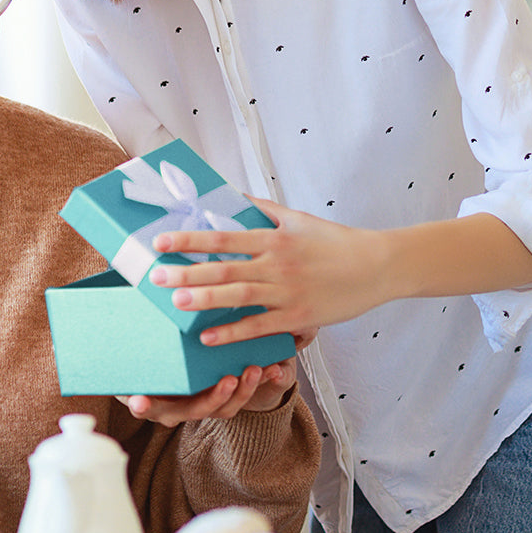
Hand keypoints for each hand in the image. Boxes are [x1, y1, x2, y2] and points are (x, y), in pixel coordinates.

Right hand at [118, 341, 306, 425]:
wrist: (174, 357)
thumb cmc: (148, 346)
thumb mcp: (140, 340)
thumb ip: (129, 327)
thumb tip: (111, 282)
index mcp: (151, 395)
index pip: (145, 405)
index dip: (143, 405)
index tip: (138, 401)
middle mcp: (176, 405)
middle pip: (193, 410)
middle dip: (213, 398)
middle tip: (227, 382)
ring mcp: (201, 402)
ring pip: (223, 406)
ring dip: (241, 391)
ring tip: (253, 371)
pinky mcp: (223, 393)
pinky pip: (240, 394)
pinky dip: (256, 383)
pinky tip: (271, 368)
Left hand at [150, 196, 393, 345]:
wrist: (377, 266)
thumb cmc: (336, 242)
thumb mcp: (298, 218)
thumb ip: (264, 209)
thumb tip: (234, 196)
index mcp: (274, 238)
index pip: (223, 237)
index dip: (190, 239)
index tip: (161, 241)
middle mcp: (277, 264)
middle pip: (225, 268)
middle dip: (187, 272)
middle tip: (154, 276)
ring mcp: (287, 293)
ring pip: (239, 297)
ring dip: (204, 301)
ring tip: (175, 302)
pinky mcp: (298, 317)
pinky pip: (259, 326)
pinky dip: (233, 332)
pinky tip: (208, 336)